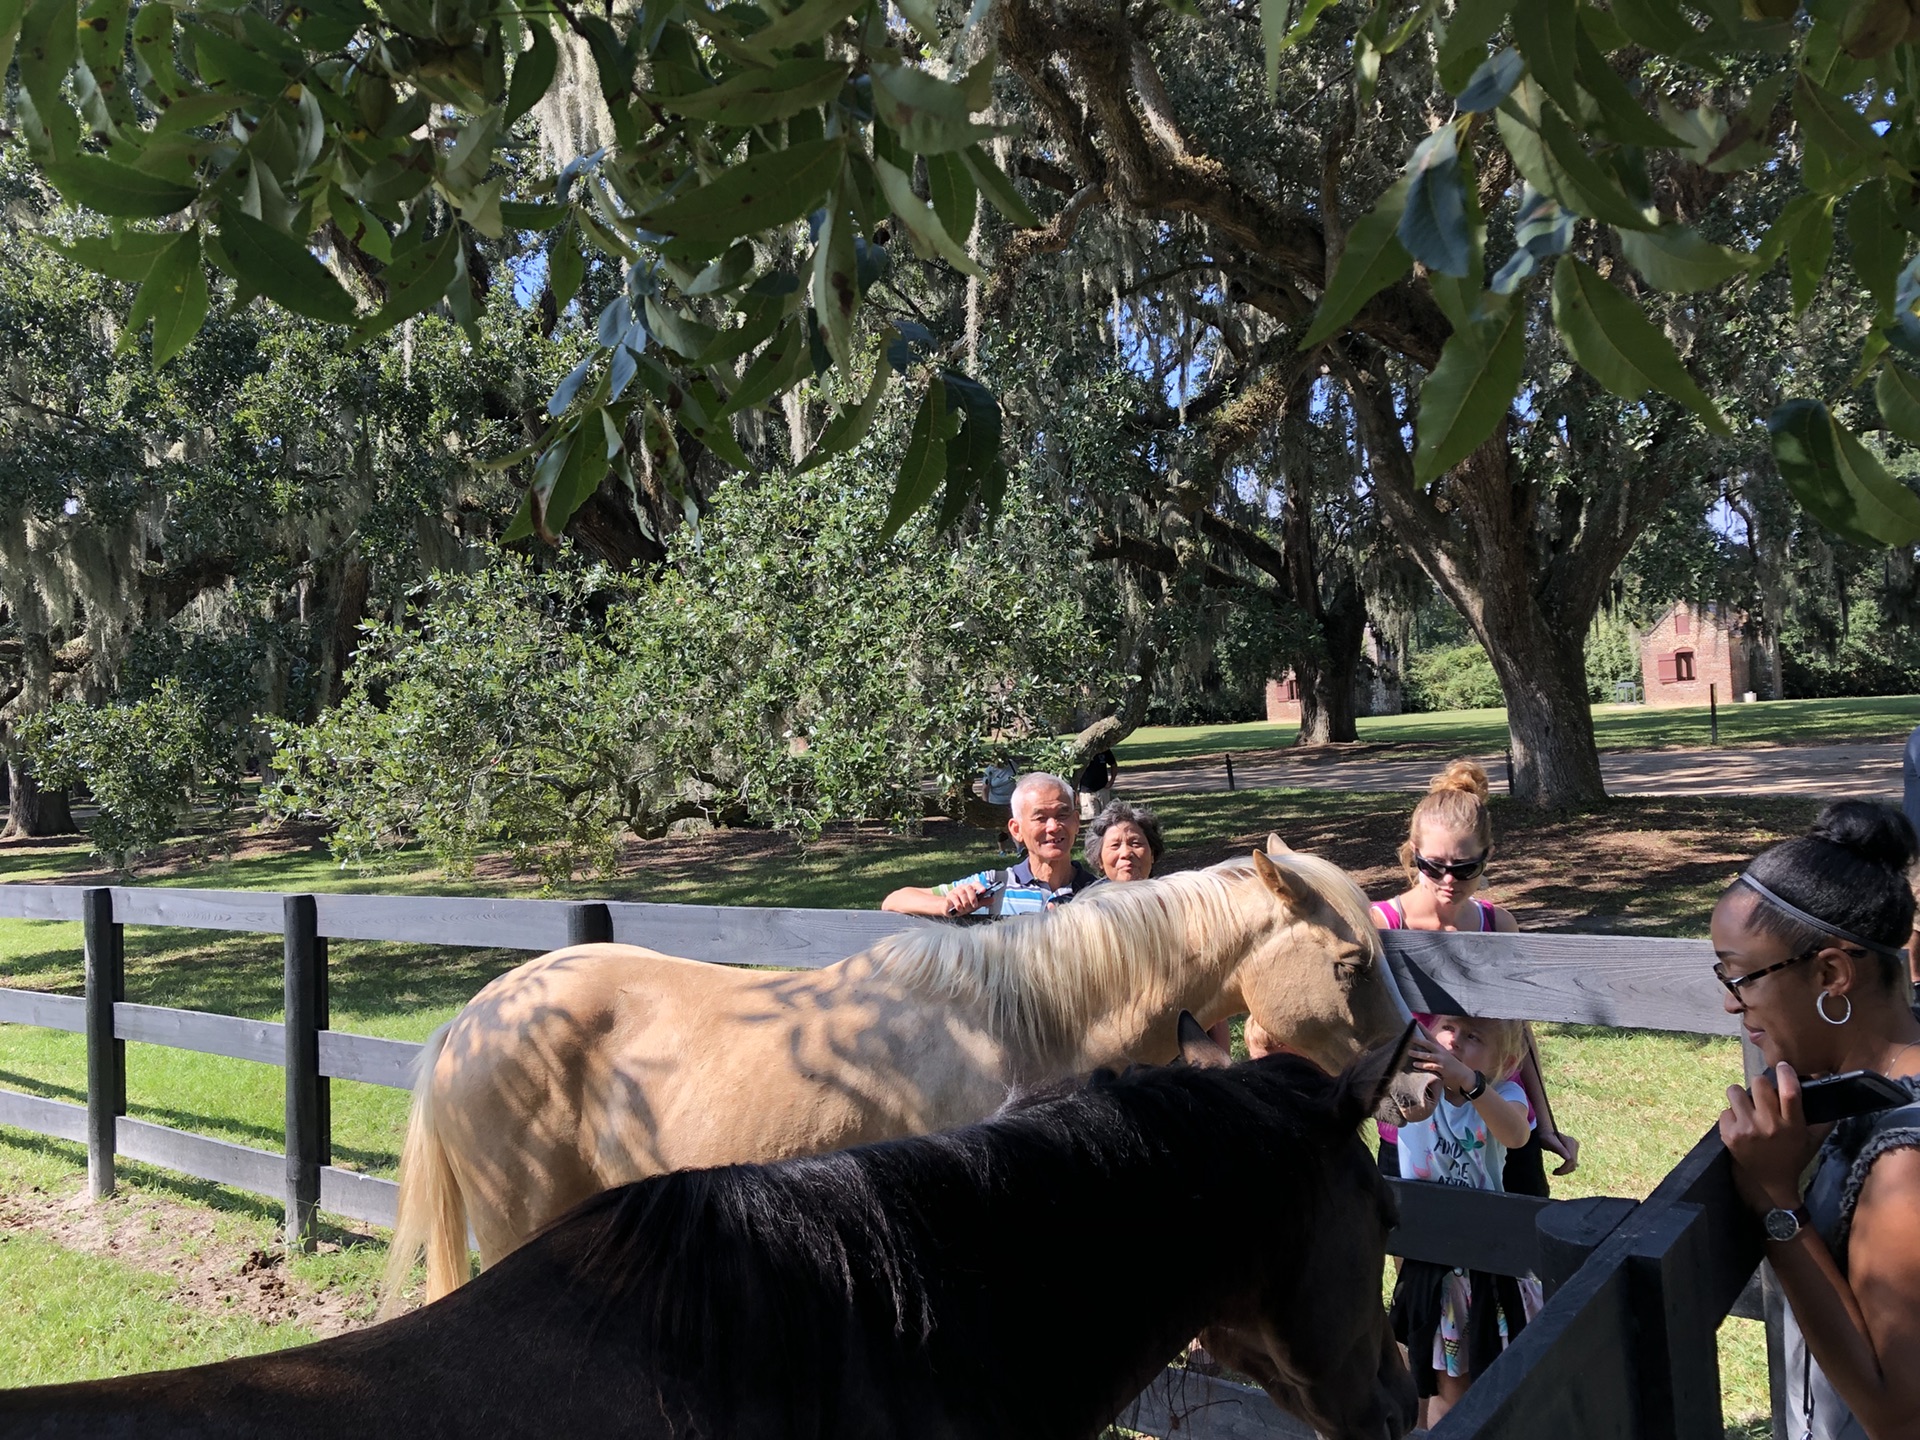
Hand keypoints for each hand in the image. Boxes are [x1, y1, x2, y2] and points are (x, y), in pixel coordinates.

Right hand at [944, 880, 987, 915]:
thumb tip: (992, 899)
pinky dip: (958, 905)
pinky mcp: (949, 896)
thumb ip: (983, 901)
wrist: (950, 909)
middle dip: (972, 897)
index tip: (984, 891)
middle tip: (974, 905)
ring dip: (965, 902)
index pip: (975, 884)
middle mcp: (963, 888)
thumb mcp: (974, 904)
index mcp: (970, 888)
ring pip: (961, 893)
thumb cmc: (963, 905)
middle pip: (969, 888)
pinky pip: (954, 898)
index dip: (980, 887)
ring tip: (965, 909)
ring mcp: (955, 891)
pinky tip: (959, 909)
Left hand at [1405, 1032, 1475, 1094]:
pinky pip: (1430, 1066)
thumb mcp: (1443, 1055)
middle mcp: (1440, 1051)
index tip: (1417, 1022)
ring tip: (1409, 1052)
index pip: (1430, 1036)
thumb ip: (1434, 1051)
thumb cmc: (1450, 1064)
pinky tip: (1415, 1064)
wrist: (1462, 1074)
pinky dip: (1422, 1065)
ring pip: (1427, 1055)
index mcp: (1439, 1047)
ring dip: (1418, 1054)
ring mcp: (1441, 1059)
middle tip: (1410, 1037)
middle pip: (1428, 1044)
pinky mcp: (1441, 1067)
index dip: (1424, 1029)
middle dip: (1419, 1040)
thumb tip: (1422, 1047)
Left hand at [1542, 1129, 1580, 1175]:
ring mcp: (1575, 1147)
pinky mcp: (1573, 1150)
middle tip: (1554, 1173)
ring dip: (1566, 1170)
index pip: (1571, 1160)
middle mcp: (1575, 1144)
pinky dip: (1567, 1167)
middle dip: (1564, 1170)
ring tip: (1556, 1171)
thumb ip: (1559, 1149)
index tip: (1554, 1172)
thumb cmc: (1545, 1137)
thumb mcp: (1549, 1142)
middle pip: (1573, 1162)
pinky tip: (1560, 1169)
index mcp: (1570, 1142)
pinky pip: (1572, 1162)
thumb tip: (1569, 1158)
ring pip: (1574, 1163)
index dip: (1564, 1168)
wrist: (1545, 1132)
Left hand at [1720, 1063, 1814, 1213]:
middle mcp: (1770, 1126)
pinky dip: (1732, 1115)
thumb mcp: (1811, 1138)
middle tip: (1762, 1096)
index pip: (1790, 1091)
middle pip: (1758, 1084)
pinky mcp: (1730, 1135)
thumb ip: (1821, 1117)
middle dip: (1760, 1086)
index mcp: (1793, 1125)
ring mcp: (1748, 1130)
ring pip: (1735, 1091)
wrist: (1771, 1183)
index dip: (1786, 1073)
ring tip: (1748, 1108)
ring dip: (1741, 1097)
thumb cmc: (1793, 1156)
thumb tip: (1825, 1087)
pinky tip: (1740, 1126)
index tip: (1783, 1066)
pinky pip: (1725, 1110)